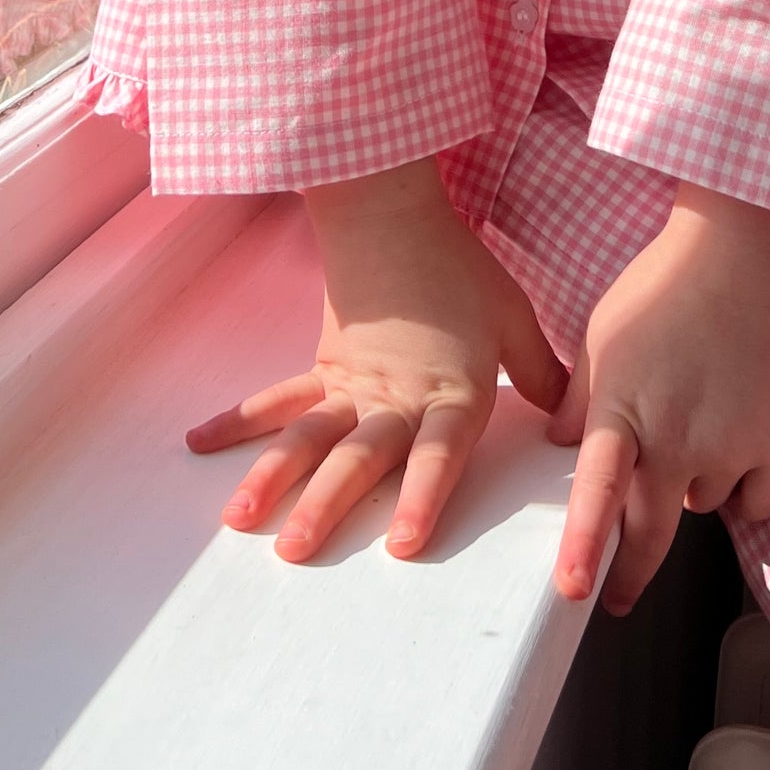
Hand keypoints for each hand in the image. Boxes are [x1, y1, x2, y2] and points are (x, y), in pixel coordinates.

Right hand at [186, 157, 566, 563]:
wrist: (393, 215)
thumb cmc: (460, 269)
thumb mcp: (515, 321)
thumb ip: (544, 375)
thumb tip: (571, 421)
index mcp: (450, 393)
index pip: (437, 455)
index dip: (421, 498)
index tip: (400, 545)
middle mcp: (395, 398)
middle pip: (358, 458)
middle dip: (326, 507)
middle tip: (295, 554)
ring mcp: (350, 384)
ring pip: (308, 438)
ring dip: (272, 479)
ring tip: (240, 522)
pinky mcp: (322, 366)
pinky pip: (278, 400)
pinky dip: (237, 422)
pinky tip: (199, 444)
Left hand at [549, 188, 769, 616]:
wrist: (744, 255)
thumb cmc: (663, 286)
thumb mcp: (602, 336)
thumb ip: (580, 396)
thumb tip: (559, 441)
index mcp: (624, 411)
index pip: (598, 493)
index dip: (584, 545)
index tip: (574, 592)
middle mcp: (676, 439)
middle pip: (653, 531)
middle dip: (631, 572)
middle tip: (615, 596)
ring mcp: (731, 446)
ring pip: (704, 506)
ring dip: (691, 492)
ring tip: (694, 439)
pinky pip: (758, 500)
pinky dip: (745, 488)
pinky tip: (738, 449)